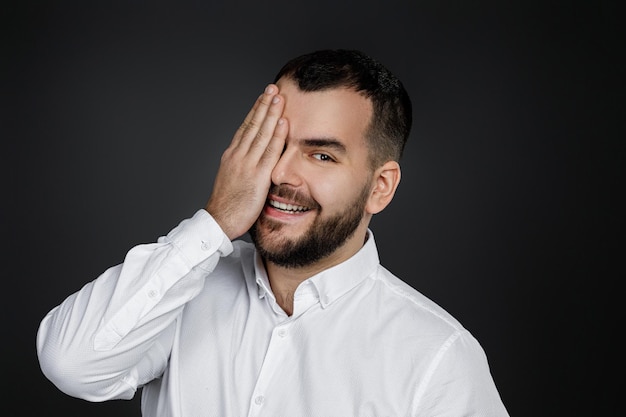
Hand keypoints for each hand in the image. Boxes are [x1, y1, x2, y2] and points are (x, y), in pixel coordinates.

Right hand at [205, 84, 287, 239]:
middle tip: (273, 88)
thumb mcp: (232, 179)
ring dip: (271, 113)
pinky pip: (270, 152)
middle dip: (264, 105)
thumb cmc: (227, 206)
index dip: (256, 111)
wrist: (219, 221)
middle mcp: (238, 155)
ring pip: (261, 133)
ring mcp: (247, 164)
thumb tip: (252, 161)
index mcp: (231, 155)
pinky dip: (277, 136)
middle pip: (253, 124)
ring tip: (279, 97)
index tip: (263, 98)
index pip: (245, 127)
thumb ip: (242, 167)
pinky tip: (283, 123)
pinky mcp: (257, 176)